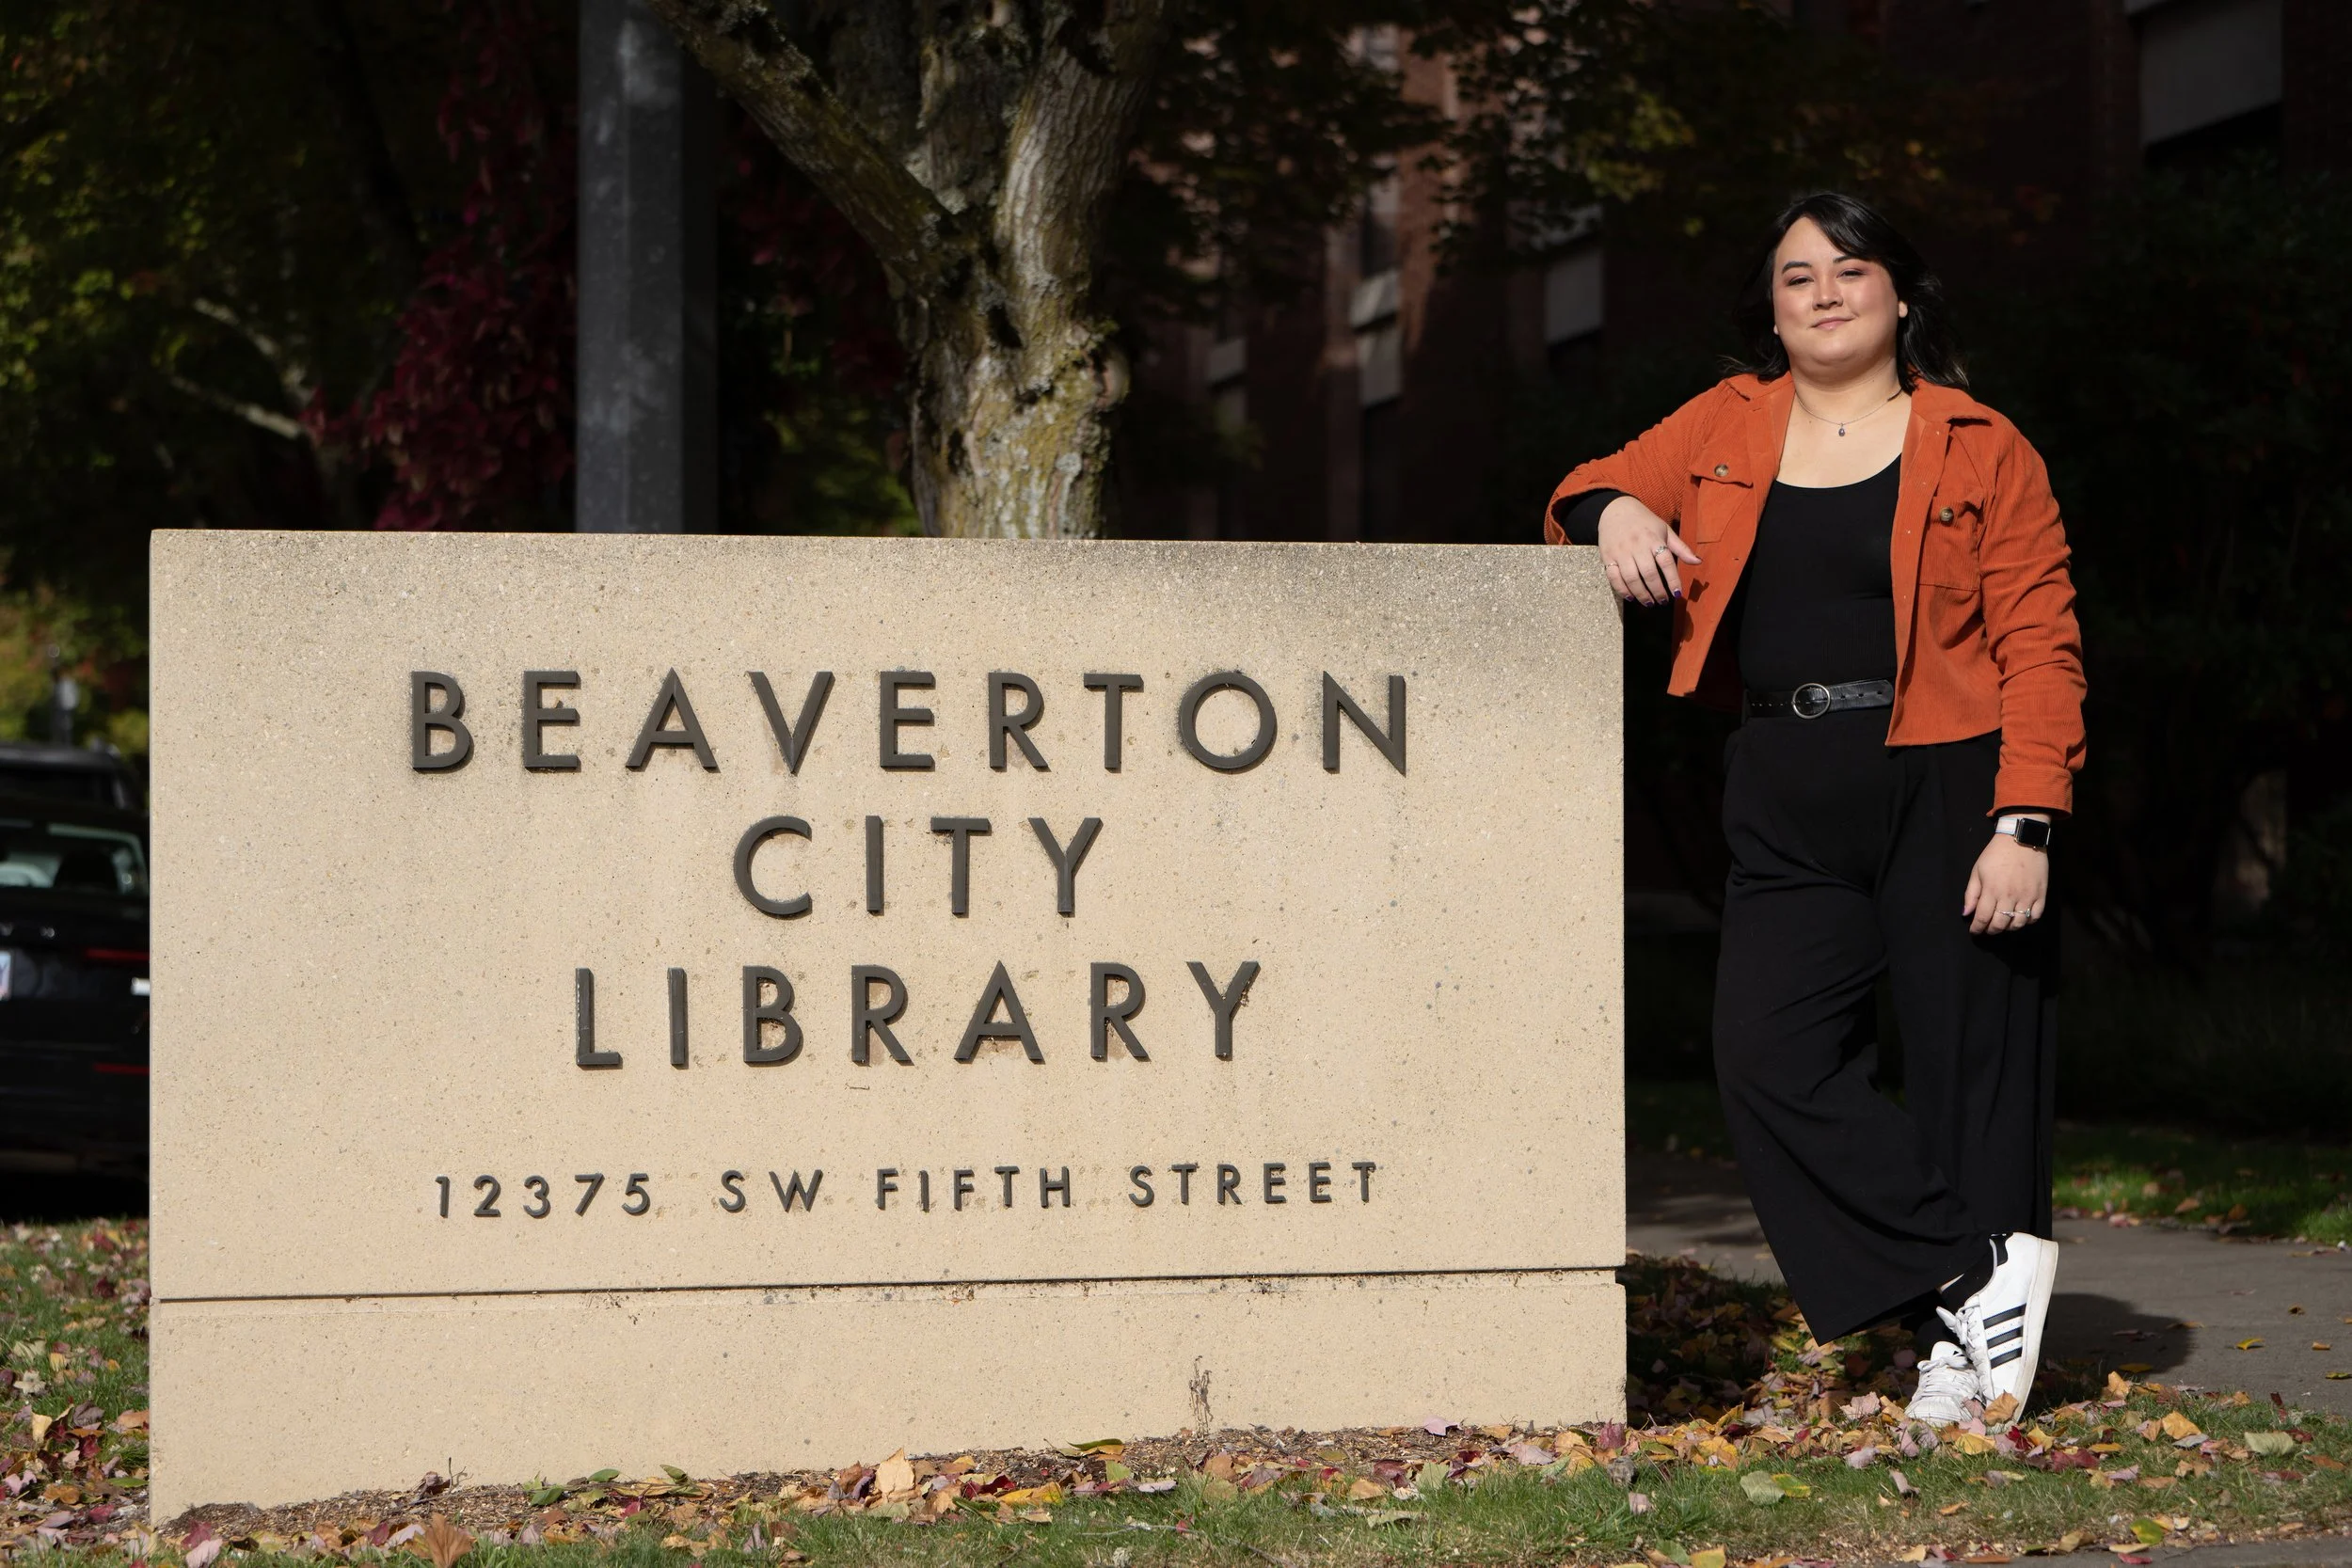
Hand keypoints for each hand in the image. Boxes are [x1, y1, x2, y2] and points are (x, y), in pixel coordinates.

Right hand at [1597, 495, 1699, 607]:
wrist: (1615, 510)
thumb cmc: (1645, 522)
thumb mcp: (1665, 531)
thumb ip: (1681, 548)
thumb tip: (1698, 562)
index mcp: (1654, 539)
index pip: (1666, 562)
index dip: (1673, 579)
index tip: (1677, 594)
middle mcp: (1637, 546)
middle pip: (1649, 573)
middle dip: (1657, 591)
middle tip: (1663, 601)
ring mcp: (1621, 552)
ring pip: (1631, 578)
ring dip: (1641, 594)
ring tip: (1649, 603)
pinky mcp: (1607, 557)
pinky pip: (1614, 577)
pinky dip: (1622, 590)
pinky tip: (1631, 597)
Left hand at [1963, 817, 2050, 935]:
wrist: (2021, 840)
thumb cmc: (1996, 854)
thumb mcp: (1977, 871)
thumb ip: (1971, 894)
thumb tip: (1966, 914)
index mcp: (1991, 890)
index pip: (1983, 918)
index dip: (1977, 928)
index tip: (1975, 931)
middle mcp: (2009, 896)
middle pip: (2000, 924)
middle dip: (1991, 930)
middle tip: (1988, 928)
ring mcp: (2027, 896)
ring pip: (2017, 924)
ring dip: (2008, 928)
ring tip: (2003, 924)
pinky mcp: (2040, 894)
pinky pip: (2035, 917)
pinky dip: (2027, 922)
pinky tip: (2020, 918)